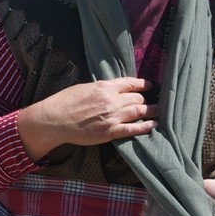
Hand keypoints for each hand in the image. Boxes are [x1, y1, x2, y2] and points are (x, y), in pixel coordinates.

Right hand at [17, 77, 156, 160]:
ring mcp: (112, 117)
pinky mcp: (110, 132)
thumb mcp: (85, 87)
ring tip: (160, 111)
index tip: (150, 85)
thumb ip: (102, 88)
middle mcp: (112, 100)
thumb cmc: (65, 102)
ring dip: (152, 111)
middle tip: (157, 100)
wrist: (54, 120)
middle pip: (138, 98)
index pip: (131, 83)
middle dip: (148, 99)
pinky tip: (153, 125)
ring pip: (139, 112)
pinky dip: (145, 127)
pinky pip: (133, 129)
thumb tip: (113, 89)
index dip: (144, 84)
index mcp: (105, 87)